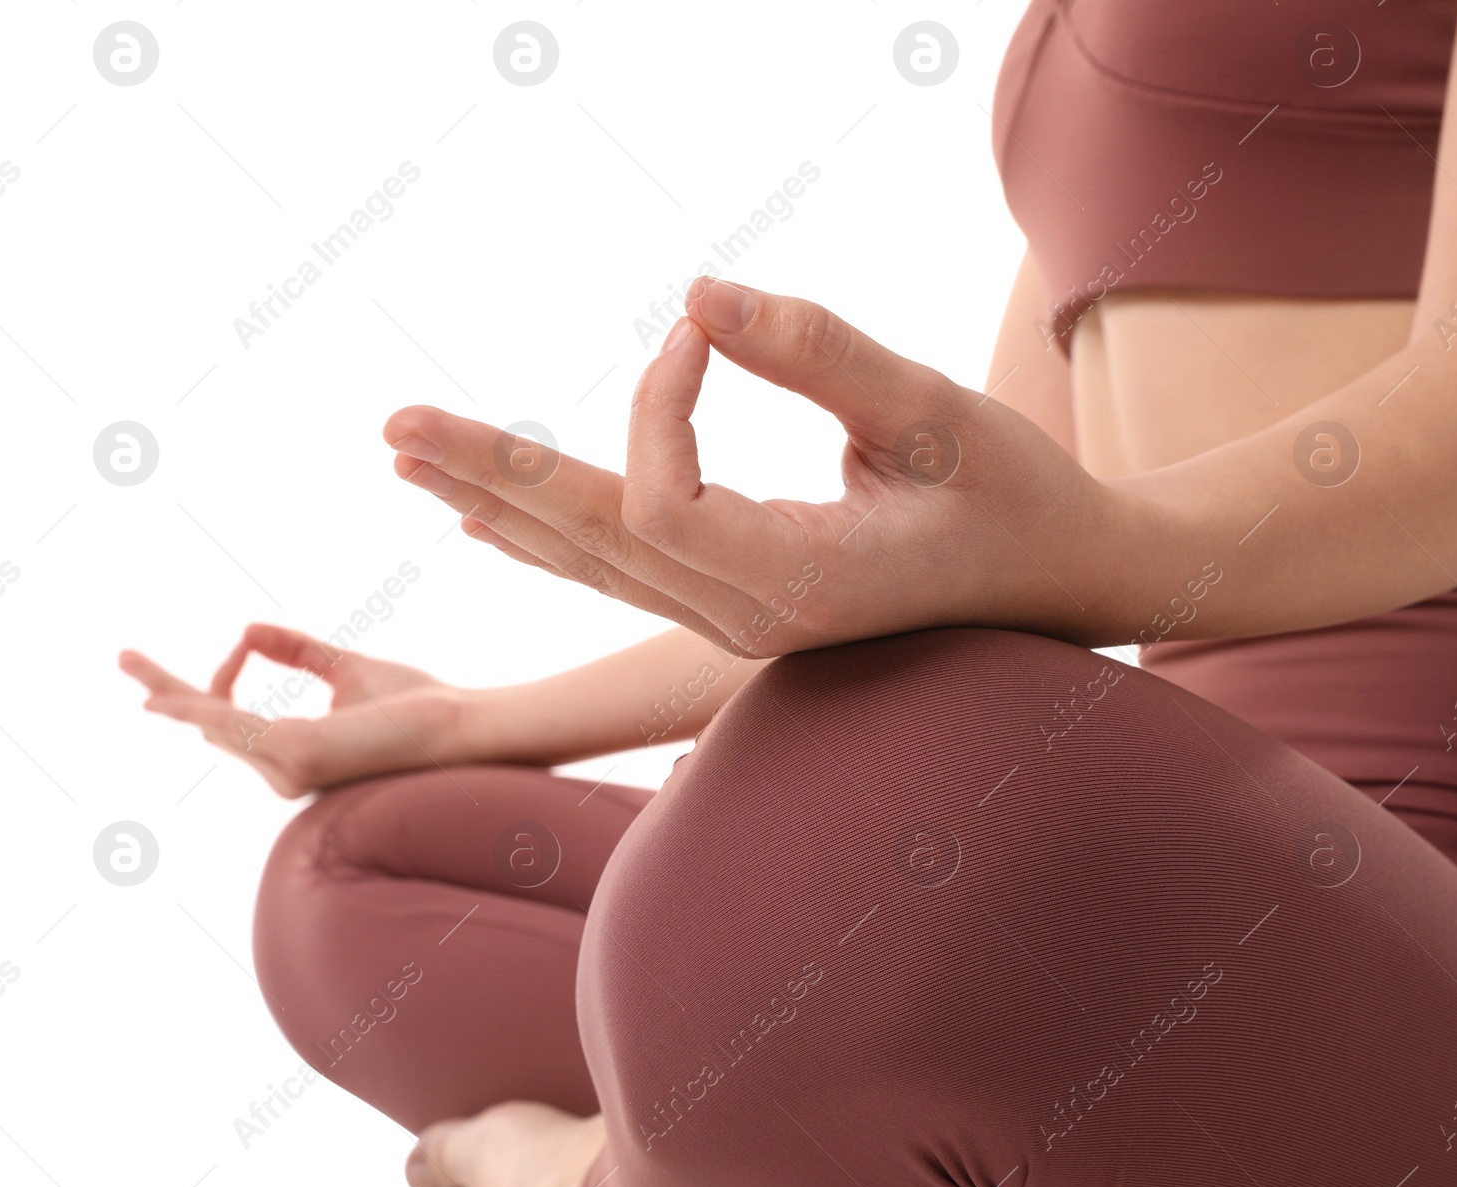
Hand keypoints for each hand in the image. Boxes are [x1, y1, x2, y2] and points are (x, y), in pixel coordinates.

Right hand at [119, 623, 475, 797]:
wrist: (457, 725)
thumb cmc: (417, 705)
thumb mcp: (345, 668)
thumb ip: (299, 652)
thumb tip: (248, 628)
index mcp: (297, 750)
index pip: (235, 721)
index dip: (220, 679)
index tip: (243, 639)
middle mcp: (285, 769)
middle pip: (210, 727)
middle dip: (169, 694)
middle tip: (124, 660)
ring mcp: (288, 768)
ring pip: (214, 725)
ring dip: (173, 694)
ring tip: (130, 664)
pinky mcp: (297, 753)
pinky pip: (234, 725)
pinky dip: (200, 706)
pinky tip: (170, 695)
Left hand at [382, 277, 1143, 656]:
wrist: (1064, 580)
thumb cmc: (1019, 496)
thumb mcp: (938, 414)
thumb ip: (821, 355)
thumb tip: (699, 292)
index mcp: (797, 587)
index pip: (660, 500)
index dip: (656, 402)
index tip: (704, 328)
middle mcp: (750, 620)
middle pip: (591, 542)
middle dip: (493, 472)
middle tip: (393, 426)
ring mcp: (739, 623)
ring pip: (595, 561)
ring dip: (501, 502)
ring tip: (411, 459)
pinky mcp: (740, 603)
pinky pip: (623, 569)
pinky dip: (551, 538)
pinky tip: (487, 521)